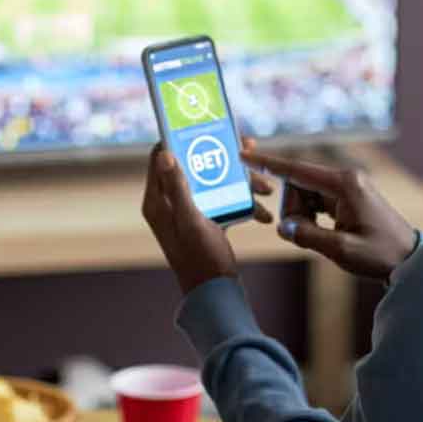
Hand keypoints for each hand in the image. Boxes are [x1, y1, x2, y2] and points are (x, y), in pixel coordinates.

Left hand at [141, 141, 274, 293]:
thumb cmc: (200, 261)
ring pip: (214, 181)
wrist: (217, 294)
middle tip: (248, 150)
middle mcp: (169, 203)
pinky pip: (224, 199)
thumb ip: (178, 188)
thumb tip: (165, 153)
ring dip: (241, 182)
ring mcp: (188, 211)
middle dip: (223, 159)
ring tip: (265, 188)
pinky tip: (263, 211)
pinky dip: (243, 201)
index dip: (182, 139)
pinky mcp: (206, 220)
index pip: (162, 157)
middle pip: (194, 165)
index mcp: (157, 202)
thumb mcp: (191, 221)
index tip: (206, 127)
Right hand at [240, 148, 418, 280]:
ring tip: (320, 238)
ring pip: (304, 193)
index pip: (297, 170)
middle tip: (303, 236)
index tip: (245, 155)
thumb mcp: (341, 250)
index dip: (269, 164)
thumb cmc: (380, 254)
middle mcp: (345, 179)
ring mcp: (346, 187)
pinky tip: (321, 233)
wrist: (409, 259)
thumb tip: (283, 227)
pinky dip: (310, 217)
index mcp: (344, 184)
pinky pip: (315, 201)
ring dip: (301, 216)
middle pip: (297, 184)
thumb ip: (307, 236)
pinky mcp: (346, 197)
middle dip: (292, 209)